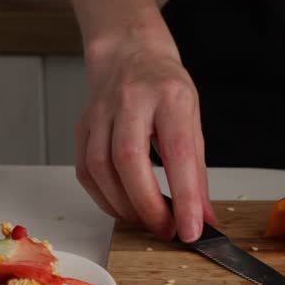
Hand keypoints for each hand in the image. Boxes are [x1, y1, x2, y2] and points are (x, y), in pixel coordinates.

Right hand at [74, 34, 214, 241]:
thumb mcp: (193, 120)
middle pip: (129, 160)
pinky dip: (105, 199)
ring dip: (125, 206)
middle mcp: (131, 101)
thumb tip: (203, 217)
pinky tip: (123, 208)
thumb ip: (197, 172)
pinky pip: (85, 171)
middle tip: (167, 230)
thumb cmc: (165, 88)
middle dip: (148, 206)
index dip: (185, 196)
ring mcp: (100, 112)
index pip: (178, 152)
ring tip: (147, 221)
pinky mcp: (81, 127)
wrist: (128, 54)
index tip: (192, 229)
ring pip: (101, 167)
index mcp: (169, 97)